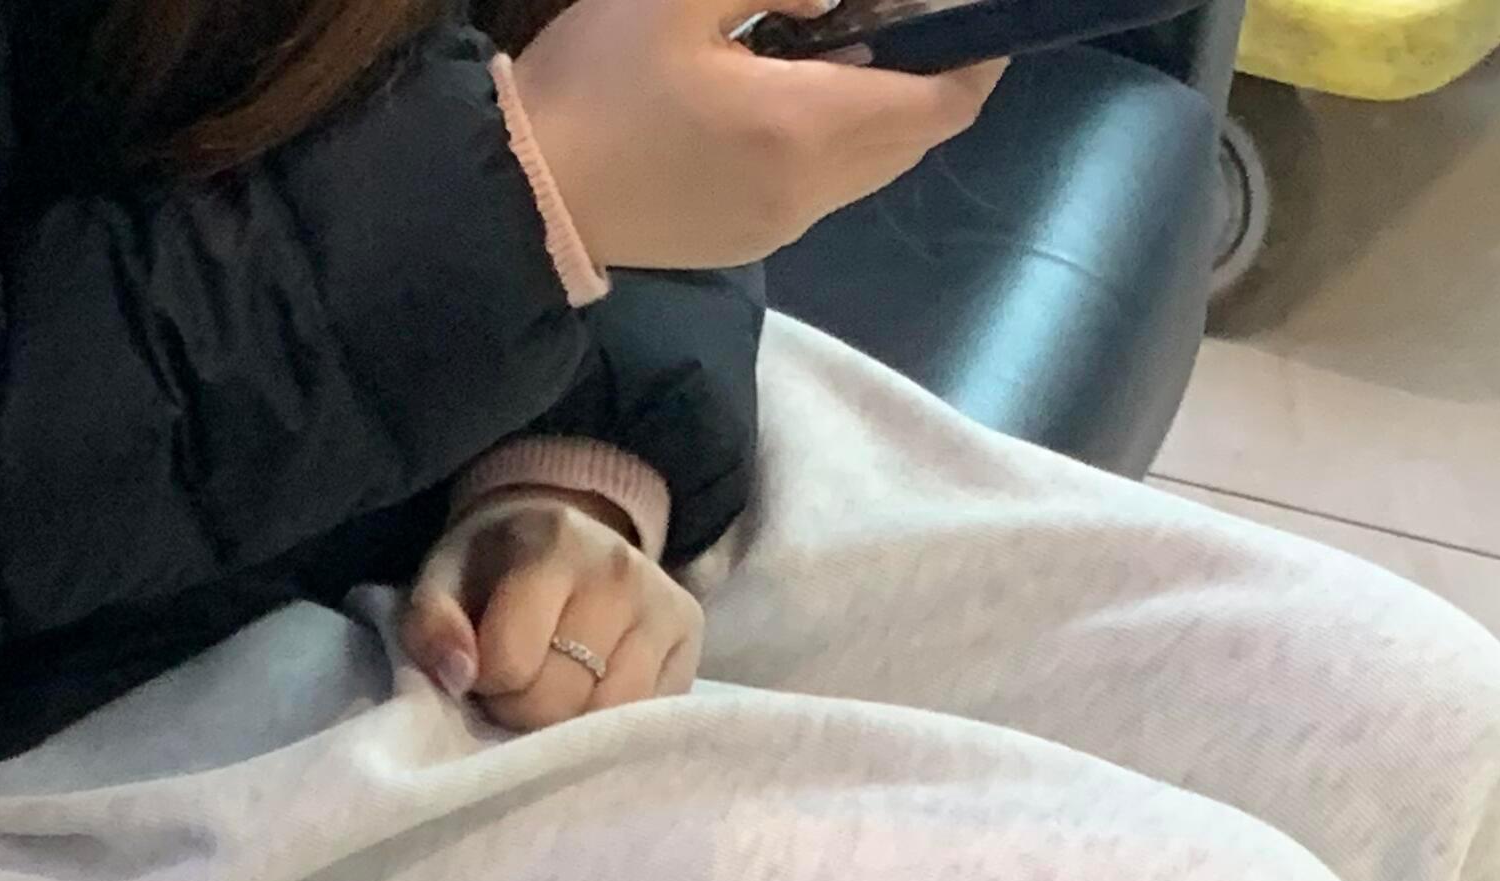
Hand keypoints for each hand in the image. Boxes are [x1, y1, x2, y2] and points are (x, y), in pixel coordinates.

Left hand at [402, 494, 704, 730]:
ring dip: (569, 724)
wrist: (565, 534)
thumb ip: (430, 625)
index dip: (488, 683)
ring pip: (606, 718)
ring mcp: (663, 604)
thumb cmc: (493, 569)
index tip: (485, 669)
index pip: (511, 663)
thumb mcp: (442, 581)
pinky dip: (610, 723)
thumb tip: (459, 676)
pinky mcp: (691, 637)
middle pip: (560, 698)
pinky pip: (644, 718)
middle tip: (519, 685)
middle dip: (525, 710)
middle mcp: (619, 571)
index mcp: (554, 544)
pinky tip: (593, 692)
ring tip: (555, 688)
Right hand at [513, 0, 1001, 269]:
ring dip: (878, 104)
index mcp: (803, 131)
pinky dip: (836, 133)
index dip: (977, 57)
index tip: (978, 15)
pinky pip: (823, 184)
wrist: (520, 198)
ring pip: (869, 165)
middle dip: (928, 73)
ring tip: (839, 36)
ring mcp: (777, 226)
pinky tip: (789, 84)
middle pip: (912, 139)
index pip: (937, 106)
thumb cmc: (595, 84)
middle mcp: (808, 194)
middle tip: (899, 8)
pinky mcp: (744, 238)